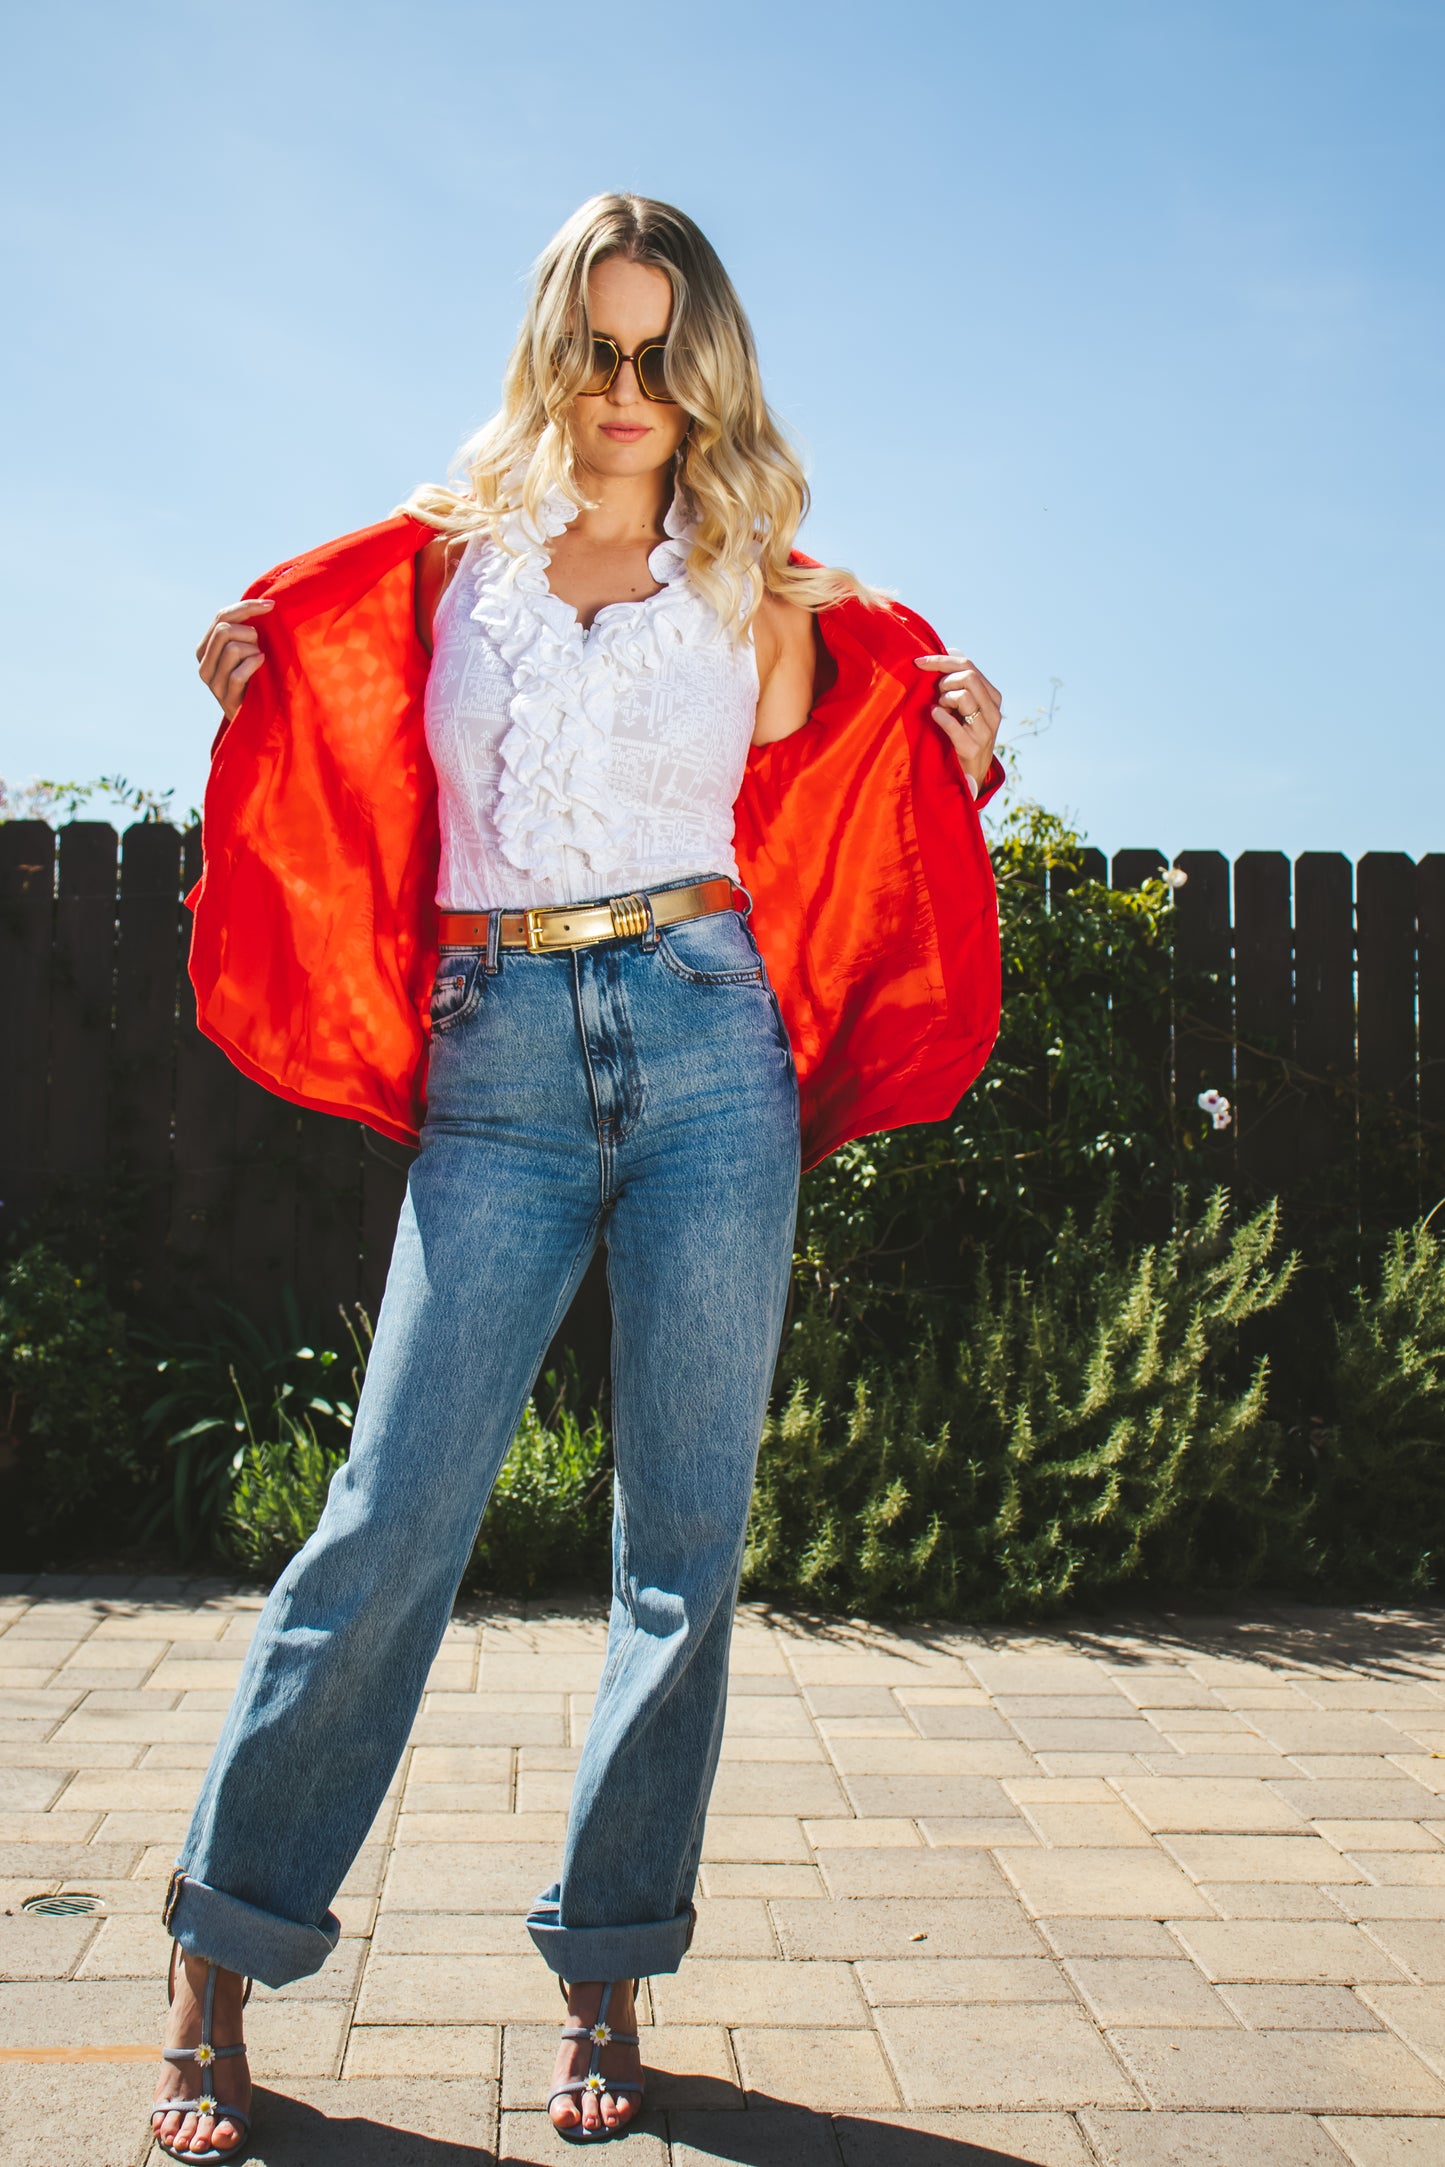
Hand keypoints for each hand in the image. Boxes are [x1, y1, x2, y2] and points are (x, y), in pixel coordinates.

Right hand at [196, 598, 272, 718]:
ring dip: (253, 650)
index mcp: (205, 649)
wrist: (260, 716)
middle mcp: (204, 665)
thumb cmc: (258, 678)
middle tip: (262, 646)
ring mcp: (213, 684)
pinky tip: (262, 665)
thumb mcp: (248, 650)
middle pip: (224, 629)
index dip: (247, 607)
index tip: (272, 605)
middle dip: (250, 632)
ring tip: (261, 660)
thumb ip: (245, 629)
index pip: (221, 616)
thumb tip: (264, 602)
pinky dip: (254, 665)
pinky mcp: (226, 699)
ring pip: (232, 648)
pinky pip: (238, 673)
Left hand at [914, 653, 1001, 792]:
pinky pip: (952, 723)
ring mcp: (986, 730)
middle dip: (944, 680)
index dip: (941, 660)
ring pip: (963, 696)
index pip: (968, 665)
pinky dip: (939, 717)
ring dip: (943, 699)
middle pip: (968, 676)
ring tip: (940, 710)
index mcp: (992, 696)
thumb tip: (949, 650)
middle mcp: (993, 711)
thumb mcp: (964, 706)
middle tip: (936, 693)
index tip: (918, 662)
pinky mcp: (973, 747)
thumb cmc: (961, 735)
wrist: (969, 776)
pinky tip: (935, 716)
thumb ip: (959, 682)